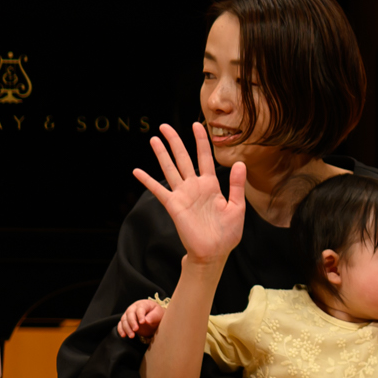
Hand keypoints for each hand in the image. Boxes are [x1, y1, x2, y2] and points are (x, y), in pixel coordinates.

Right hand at [118, 298, 166, 339]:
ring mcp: (128, 314)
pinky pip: (120, 324)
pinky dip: (121, 330)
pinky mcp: (125, 321)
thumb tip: (146, 320)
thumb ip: (153, 316)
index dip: (140, 315)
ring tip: (132, 336)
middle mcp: (133, 308)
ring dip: (127, 328)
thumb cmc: (157, 314)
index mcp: (143, 304)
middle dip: (132, 322)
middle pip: (130, 314)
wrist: (154, 318)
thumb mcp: (159, 314)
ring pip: (124, 320)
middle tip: (136, 329)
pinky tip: (124, 335)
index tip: (142, 322)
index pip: (140, 309)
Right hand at [133, 123, 247, 266]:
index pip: (205, 157)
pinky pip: (158, 190)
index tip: (197, 124)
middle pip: (183, 158)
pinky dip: (148, 180)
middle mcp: (195, 186)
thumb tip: (240, 162)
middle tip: (165, 126)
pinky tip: (137, 171)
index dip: (201, 141)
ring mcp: (183, 195)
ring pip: (170, 169)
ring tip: (154, 139)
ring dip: (161, 154)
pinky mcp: (173, 206)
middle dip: (175, 141)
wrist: (214, 253)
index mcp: (211, 185)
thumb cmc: (227, 233)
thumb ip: (237, 185)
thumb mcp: (237, 207)